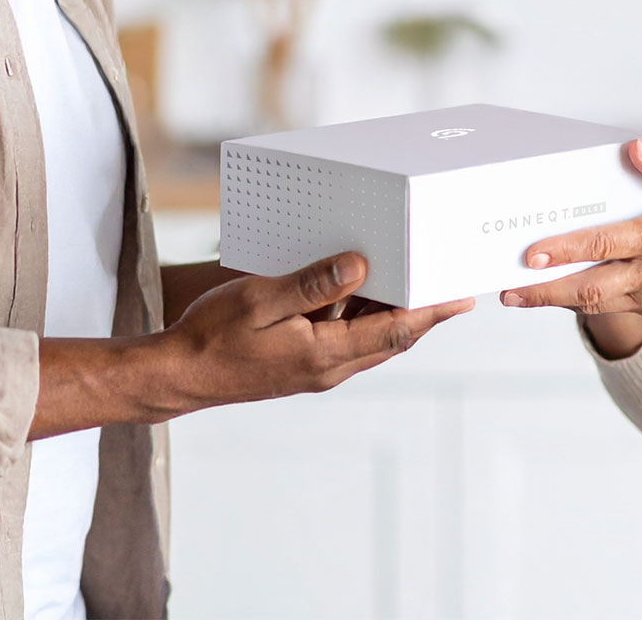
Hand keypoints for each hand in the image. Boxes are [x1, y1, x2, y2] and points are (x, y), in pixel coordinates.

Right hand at [160, 252, 471, 410]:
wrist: (179, 375)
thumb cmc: (212, 335)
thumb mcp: (259, 299)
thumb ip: (312, 284)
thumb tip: (361, 265)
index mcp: (323, 354)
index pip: (393, 331)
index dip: (431, 312)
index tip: (462, 297)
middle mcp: (328, 369)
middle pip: (392, 339)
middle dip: (425, 313)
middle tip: (453, 286)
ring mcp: (317, 371)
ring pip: (372, 341)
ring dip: (395, 314)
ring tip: (418, 281)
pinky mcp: (304, 367)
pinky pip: (349, 341)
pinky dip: (365, 318)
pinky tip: (363, 292)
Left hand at [500, 140, 641, 357]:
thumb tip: (635, 148)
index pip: (603, 244)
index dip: (565, 250)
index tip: (531, 253)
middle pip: (588, 287)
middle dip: (544, 290)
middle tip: (507, 289)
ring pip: (594, 304)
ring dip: (554, 301)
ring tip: (518, 295)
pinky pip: (610, 308)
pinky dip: (580, 302)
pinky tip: (557, 293)